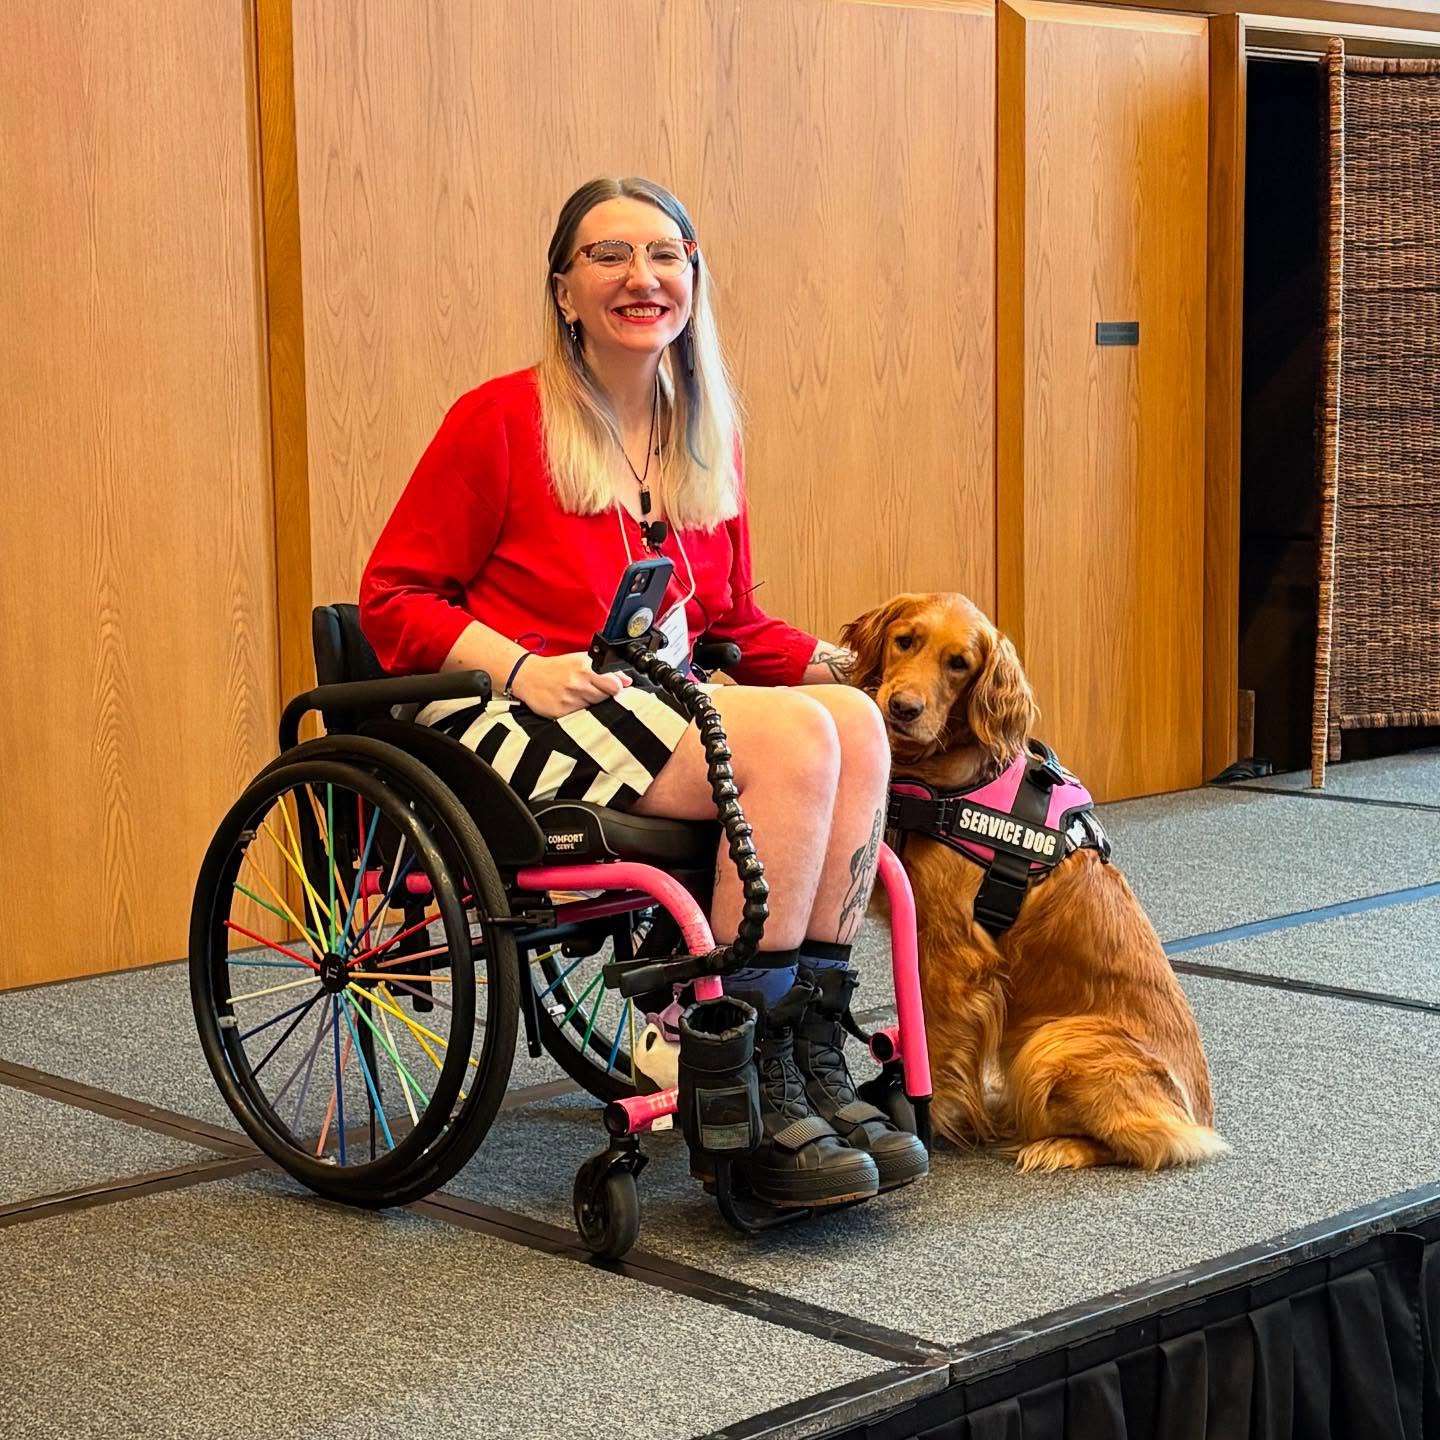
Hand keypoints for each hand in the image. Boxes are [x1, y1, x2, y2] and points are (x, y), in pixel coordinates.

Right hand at [509, 652, 631, 717]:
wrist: (528, 676)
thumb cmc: (556, 669)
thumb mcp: (581, 661)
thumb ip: (606, 670)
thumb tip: (626, 680)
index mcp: (586, 668)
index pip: (614, 685)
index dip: (616, 688)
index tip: (613, 688)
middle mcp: (578, 683)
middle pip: (606, 698)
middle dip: (603, 696)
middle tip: (592, 691)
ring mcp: (570, 699)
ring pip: (595, 709)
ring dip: (591, 705)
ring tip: (580, 697)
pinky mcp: (562, 713)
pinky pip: (580, 717)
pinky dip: (579, 713)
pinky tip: (571, 704)